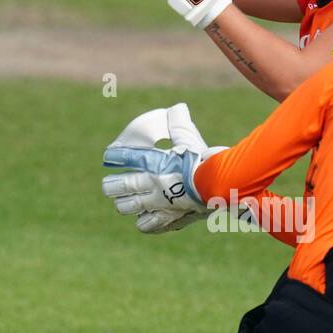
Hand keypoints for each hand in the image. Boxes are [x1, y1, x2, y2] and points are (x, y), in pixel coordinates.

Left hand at [102, 104, 219, 233]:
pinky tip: (145, 218)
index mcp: (154, 163)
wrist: (221, 188)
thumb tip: (179, 108)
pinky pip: (147, 225)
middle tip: (110, 185)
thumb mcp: (191, 140)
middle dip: (111, 186)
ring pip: (128, 207)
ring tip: (125, 202)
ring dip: (125, 204)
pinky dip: (144, 222)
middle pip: (119, 187)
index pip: (125, 157)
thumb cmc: (205, 161)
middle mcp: (152, 184)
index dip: (114, 156)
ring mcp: (158, 204)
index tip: (110, 156)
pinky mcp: (168, 219)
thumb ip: (180, 125)